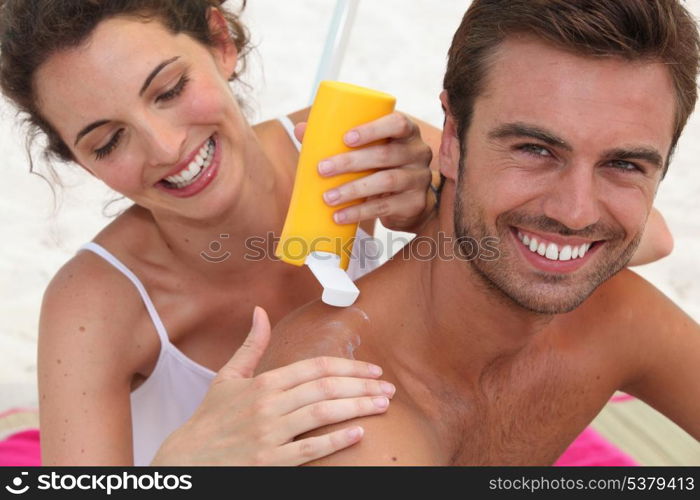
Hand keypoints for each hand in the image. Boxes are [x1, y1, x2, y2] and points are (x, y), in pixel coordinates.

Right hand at [151, 307, 394, 464]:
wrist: (187, 459)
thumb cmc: (210, 419)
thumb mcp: (228, 378)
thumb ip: (251, 345)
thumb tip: (260, 312)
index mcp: (263, 383)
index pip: (315, 368)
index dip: (348, 366)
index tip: (373, 369)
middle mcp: (268, 406)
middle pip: (325, 389)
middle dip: (361, 386)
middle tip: (388, 388)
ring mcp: (269, 435)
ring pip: (321, 415)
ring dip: (357, 408)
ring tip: (382, 406)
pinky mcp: (269, 462)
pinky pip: (308, 451)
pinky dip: (335, 442)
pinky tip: (358, 434)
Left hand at [295, 112, 433, 230]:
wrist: (411, 201)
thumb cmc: (381, 166)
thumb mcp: (367, 149)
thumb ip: (337, 137)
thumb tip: (301, 130)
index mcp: (406, 132)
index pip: (397, 123)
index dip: (373, 129)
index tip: (346, 138)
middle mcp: (418, 152)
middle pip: (386, 154)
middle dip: (351, 162)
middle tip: (322, 169)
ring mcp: (419, 179)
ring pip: (386, 181)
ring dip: (353, 189)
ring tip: (328, 197)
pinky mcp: (415, 203)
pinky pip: (385, 207)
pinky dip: (360, 212)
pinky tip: (340, 216)